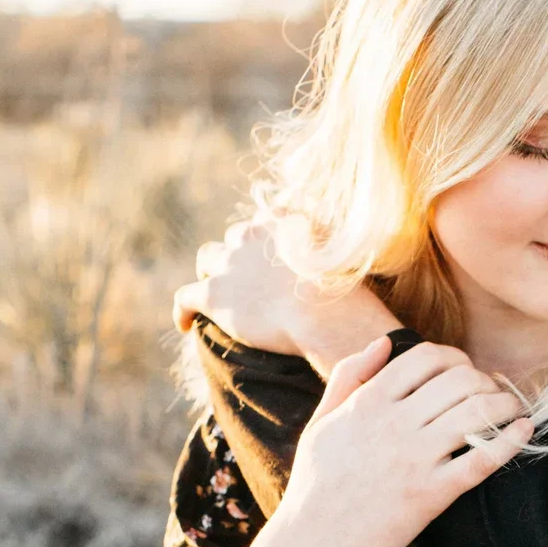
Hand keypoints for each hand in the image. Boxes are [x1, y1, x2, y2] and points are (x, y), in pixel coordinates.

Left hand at [175, 219, 398, 369]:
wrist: (324, 316)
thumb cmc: (344, 292)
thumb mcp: (346, 253)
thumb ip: (336, 239)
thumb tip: (364, 223)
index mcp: (281, 222)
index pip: (262, 221)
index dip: (263, 241)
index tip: (267, 256)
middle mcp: (251, 235)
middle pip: (234, 239)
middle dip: (236, 256)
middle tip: (245, 281)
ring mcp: (229, 264)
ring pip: (207, 261)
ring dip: (211, 275)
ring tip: (216, 296)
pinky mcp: (213, 293)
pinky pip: (184, 298)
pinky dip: (183, 311)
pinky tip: (185, 325)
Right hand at [270, 336, 533, 546]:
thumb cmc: (314, 484)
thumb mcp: (321, 422)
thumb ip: (349, 376)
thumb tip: (384, 341)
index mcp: (368, 402)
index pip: (427, 356)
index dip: (455, 358)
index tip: (464, 372)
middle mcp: (393, 424)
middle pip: (459, 379)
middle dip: (484, 380)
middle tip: (491, 393)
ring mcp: (413, 460)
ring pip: (476, 412)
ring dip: (503, 404)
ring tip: (511, 409)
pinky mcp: (430, 496)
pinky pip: (481, 460)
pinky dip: (510, 441)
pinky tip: (524, 430)